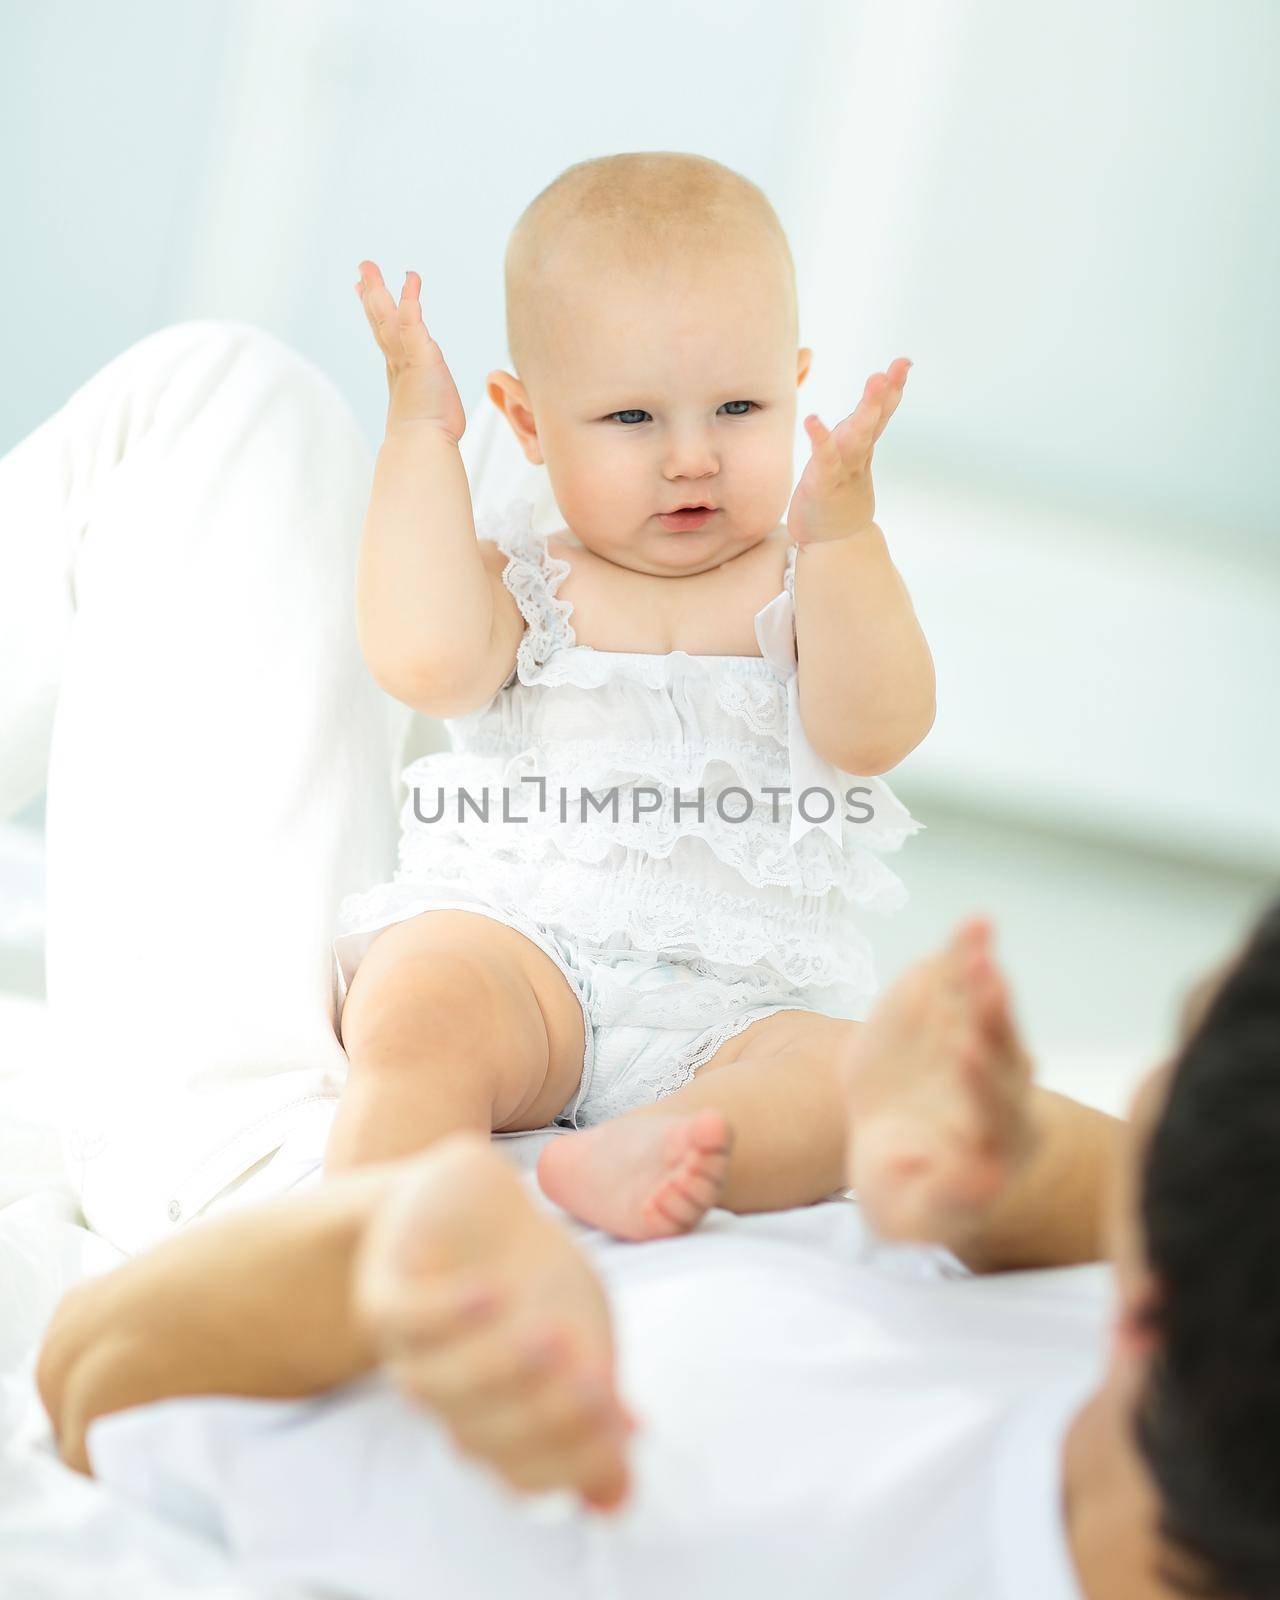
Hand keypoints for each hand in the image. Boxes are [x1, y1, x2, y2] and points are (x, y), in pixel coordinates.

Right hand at [355, 260, 466, 443]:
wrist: (422, 445)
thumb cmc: (428, 436)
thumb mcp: (425, 414)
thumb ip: (424, 411)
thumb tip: (425, 430)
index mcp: (399, 370)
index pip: (385, 334)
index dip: (374, 312)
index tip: (364, 291)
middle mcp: (398, 360)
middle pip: (380, 320)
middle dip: (372, 294)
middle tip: (363, 268)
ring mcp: (406, 357)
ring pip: (389, 317)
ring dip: (380, 291)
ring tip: (369, 267)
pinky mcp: (421, 356)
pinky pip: (413, 323)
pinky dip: (411, 301)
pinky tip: (411, 280)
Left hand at [786, 358, 911, 546]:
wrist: (833, 543)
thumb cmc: (836, 495)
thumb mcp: (848, 456)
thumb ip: (856, 429)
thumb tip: (864, 405)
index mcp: (861, 446)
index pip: (881, 413)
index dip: (893, 388)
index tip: (904, 363)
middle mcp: (856, 455)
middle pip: (873, 421)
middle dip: (885, 394)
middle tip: (896, 368)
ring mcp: (843, 469)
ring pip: (857, 437)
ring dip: (866, 411)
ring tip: (875, 381)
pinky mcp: (823, 483)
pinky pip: (823, 458)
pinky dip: (820, 439)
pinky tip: (813, 420)